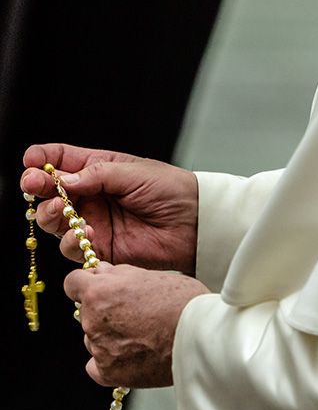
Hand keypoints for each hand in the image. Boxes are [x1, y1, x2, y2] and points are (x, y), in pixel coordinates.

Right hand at [21, 143, 197, 274]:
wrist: (195, 223)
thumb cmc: (170, 190)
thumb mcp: (133, 173)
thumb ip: (96, 175)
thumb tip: (63, 179)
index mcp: (98, 169)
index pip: (60, 161)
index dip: (41, 161)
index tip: (31, 162)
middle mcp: (91, 196)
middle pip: (49, 193)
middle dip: (38, 189)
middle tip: (36, 187)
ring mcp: (94, 222)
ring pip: (55, 222)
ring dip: (51, 215)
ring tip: (63, 210)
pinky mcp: (102, 248)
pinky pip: (74, 248)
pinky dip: (73, 242)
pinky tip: (88, 234)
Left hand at [64, 262, 209, 386]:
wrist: (201, 336)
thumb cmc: (183, 302)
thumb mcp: (150, 275)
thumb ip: (119, 274)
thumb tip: (102, 272)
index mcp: (100, 291)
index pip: (72, 284)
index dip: (87, 285)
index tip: (98, 290)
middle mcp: (93, 319)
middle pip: (85, 312)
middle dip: (103, 311)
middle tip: (133, 313)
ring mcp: (99, 347)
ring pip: (93, 338)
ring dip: (108, 336)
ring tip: (141, 335)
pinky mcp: (110, 372)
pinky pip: (96, 367)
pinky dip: (109, 362)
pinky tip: (130, 355)